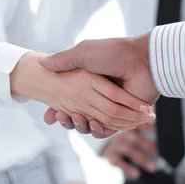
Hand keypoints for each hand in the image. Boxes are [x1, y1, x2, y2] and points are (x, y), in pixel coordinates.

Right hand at [11, 52, 154, 130]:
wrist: (143, 60)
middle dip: (69, 120)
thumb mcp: (84, 53)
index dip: (59, 110)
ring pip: (92, 125)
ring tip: (78, 119)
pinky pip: (109, 130)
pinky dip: (100, 131)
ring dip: (82, 126)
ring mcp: (112, 108)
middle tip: (62, 116)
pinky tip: (93, 124)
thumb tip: (42, 65)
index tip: (53, 113)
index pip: (70, 103)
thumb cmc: (113, 53)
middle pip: (80, 117)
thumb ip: (64, 60)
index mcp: (90, 84)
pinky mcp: (124, 117)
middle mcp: (100, 97)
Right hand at [100, 123, 157, 178]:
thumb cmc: (126, 144)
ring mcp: (116, 145)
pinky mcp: (111, 156)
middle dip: (148, 146)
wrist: (107, 151)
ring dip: (142, 159)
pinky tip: (136, 174)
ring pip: (129, 150)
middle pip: (136, 138)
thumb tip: (164, 142)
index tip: (158, 131)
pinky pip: (118, 162)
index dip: (148, 127)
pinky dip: (127, 168)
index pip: (140, 126)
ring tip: (153, 168)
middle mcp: (122, 135)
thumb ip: (146, 138)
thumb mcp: (135, 138)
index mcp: (131, 129)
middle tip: (159, 154)